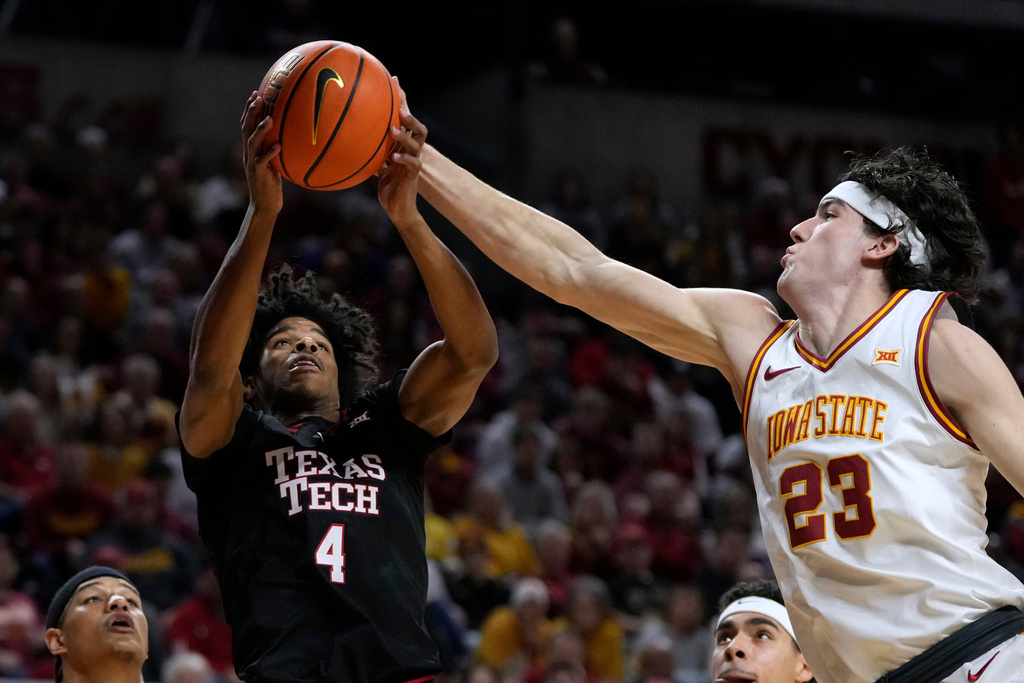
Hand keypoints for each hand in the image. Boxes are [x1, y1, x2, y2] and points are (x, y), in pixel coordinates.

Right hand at [240, 91, 282, 216]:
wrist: (265, 205)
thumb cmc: (273, 184)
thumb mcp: (276, 163)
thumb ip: (278, 149)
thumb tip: (294, 136)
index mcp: (251, 149)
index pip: (247, 124)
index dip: (249, 109)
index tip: (256, 93)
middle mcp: (248, 153)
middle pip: (245, 128)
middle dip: (251, 111)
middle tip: (258, 97)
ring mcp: (252, 163)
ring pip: (251, 142)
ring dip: (260, 130)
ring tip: (269, 119)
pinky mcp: (258, 174)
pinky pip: (262, 161)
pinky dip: (270, 152)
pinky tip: (278, 146)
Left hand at [376, 78, 427, 227]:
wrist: (398, 208)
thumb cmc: (387, 187)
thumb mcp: (374, 165)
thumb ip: (367, 151)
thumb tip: (344, 137)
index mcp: (401, 145)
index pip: (404, 118)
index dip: (401, 99)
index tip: (394, 80)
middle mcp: (410, 150)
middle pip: (416, 126)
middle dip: (409, 114)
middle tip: (399, 106)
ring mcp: (413, 162)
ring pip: (417, 143)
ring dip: (405, 135)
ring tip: (394, 129)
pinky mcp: (413, 176)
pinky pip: (413, 165)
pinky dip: (403, 160)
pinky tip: (393, 158)